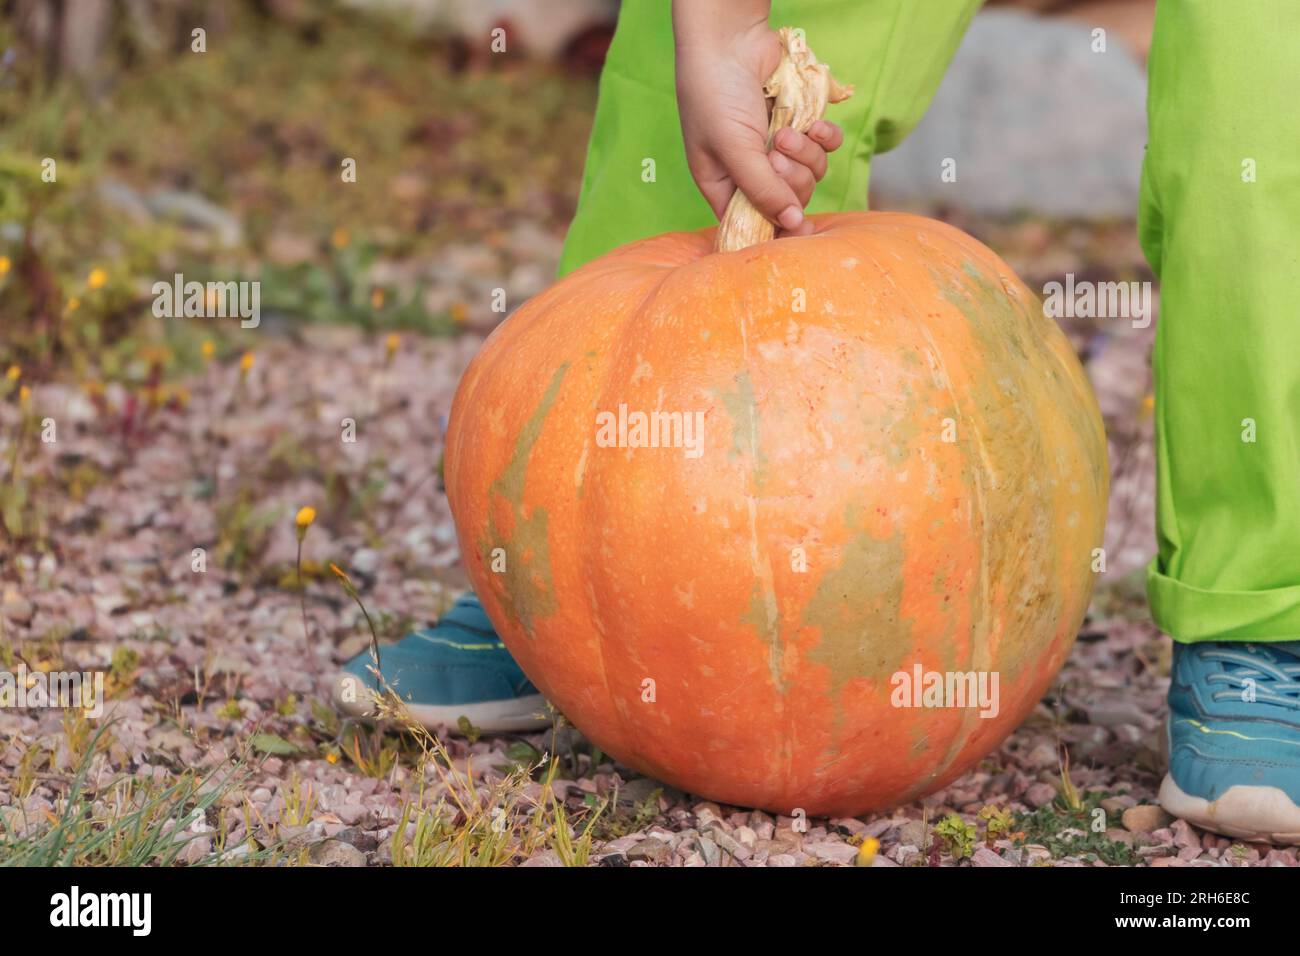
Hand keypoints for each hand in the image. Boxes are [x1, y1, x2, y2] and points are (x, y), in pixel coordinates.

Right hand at [673, 4, 843, 236]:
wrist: (729, 39)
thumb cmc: (714, 95)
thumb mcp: (733, 150)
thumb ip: (762, 190)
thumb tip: (792, 225)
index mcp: (724, 185)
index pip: (754, 222)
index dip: (778, 229)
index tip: (801, 232)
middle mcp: (751, 170)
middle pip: (789, 200)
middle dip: (791, 178)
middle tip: (777, 152)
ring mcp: (777, 147)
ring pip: (810, 174)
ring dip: (806, 154)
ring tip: (786, 130)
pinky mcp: (799, 123)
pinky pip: (825, 145)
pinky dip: (824, 137)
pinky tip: (814, 124)